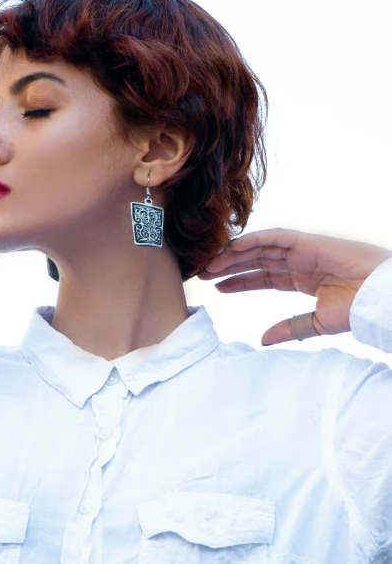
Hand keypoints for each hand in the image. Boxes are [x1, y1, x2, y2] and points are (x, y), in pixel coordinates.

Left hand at [198, 228, 391, 345]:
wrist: (380, 299)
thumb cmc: (358, 310)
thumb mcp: (317, 323)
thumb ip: (290, 328)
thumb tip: (263, 340)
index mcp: (302, 279)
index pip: (262, 277)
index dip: (239, 281)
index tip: (217, 287)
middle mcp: (299, 262)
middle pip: (256, 261)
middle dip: (229, 266)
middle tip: (204, 272)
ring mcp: (303, 250)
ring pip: (259, 248)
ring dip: (234, 254)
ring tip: (210, 264)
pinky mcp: (307, 241)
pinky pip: (274, 237)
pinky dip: (252, 240)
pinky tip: (232, 248)